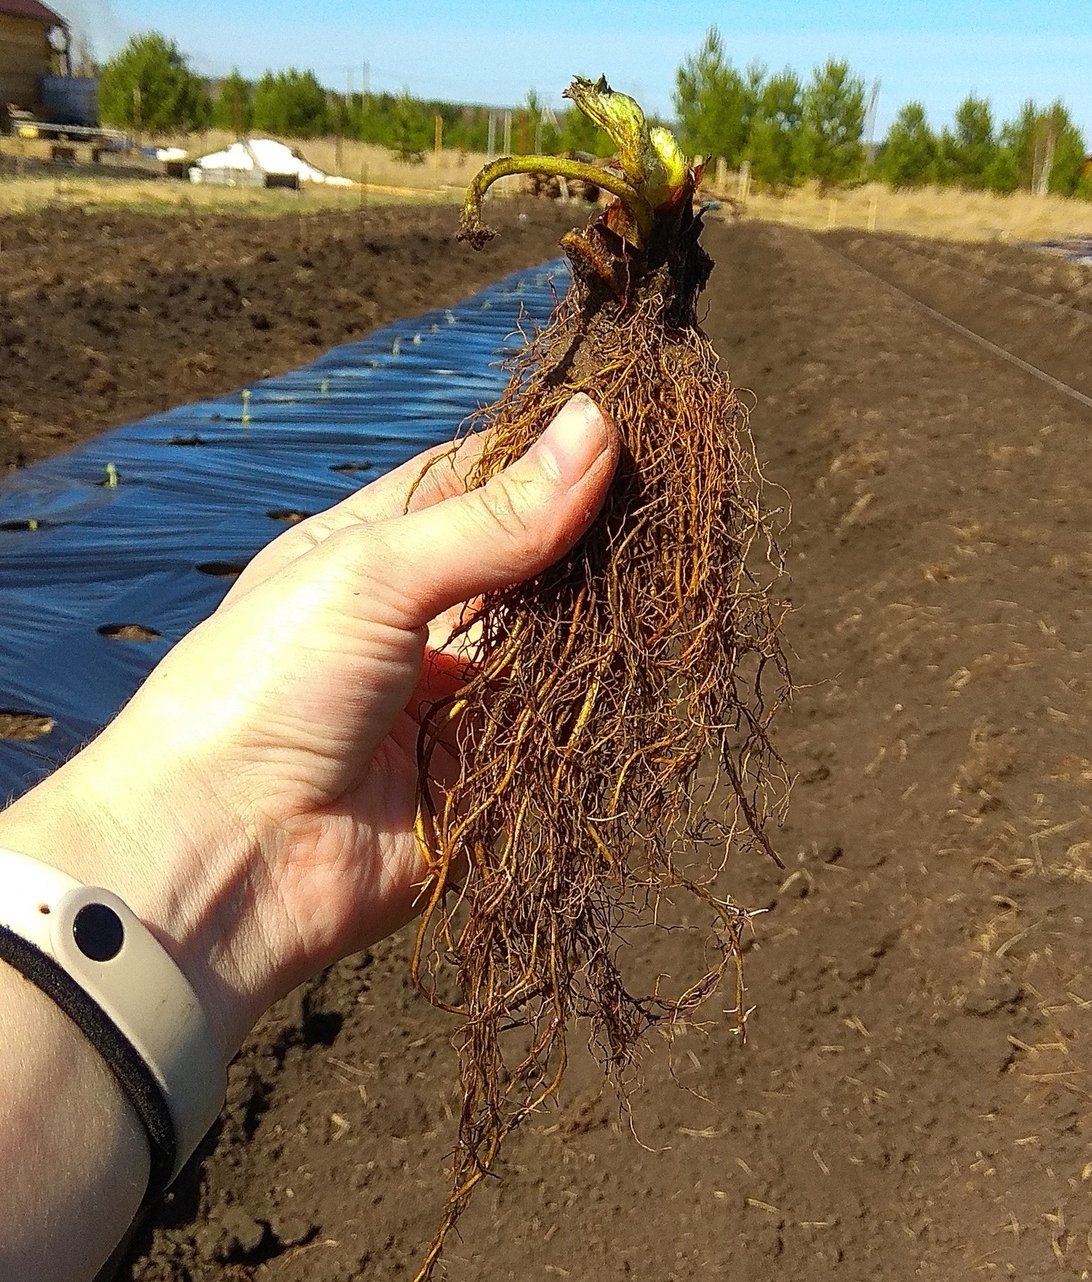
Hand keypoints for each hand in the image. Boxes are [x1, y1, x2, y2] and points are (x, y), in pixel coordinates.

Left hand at [0, 394, 616, 1059]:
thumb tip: (597, 422)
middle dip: (591, 543)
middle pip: (526, 568)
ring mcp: (450, 705)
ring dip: (603, 626)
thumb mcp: (372, 575)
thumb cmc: (263, 689)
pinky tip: (655, 667)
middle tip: (679, 504)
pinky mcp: (483, 783)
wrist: (223, 859)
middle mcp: (413, 625)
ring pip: (555, 650)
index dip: (548, 457)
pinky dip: (596, 711)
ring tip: (677, 577)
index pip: (476, 483)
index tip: (635, 425)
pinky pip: (559, 737)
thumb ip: (493, 517)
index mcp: (367, 554)